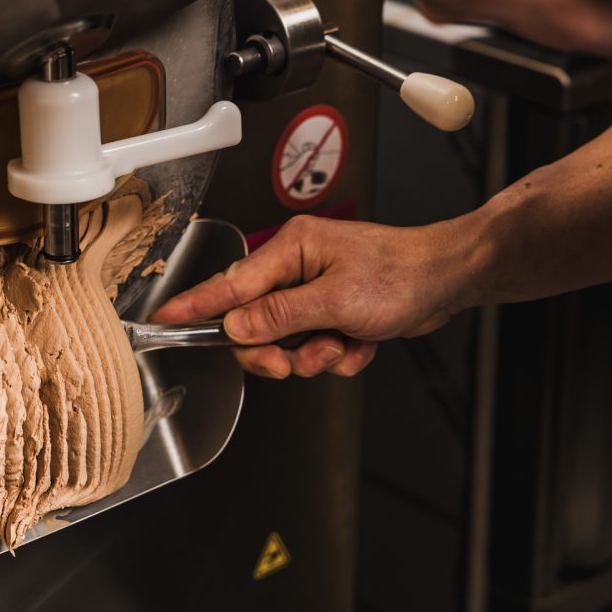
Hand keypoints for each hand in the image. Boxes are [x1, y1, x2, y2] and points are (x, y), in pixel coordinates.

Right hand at [150, 214, 488, 377]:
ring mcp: (314, 291)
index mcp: (290, 250)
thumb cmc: (403, 274)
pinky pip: (316, 347)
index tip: (163, 321)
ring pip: (287, 342)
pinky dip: (338, 354)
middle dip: (278, 350)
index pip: (228, 285)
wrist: (448, 280)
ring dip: (316, 355)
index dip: (194, 307)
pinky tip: (360, 343)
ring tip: (345, 344)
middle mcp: (297, 268)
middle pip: (255, 323)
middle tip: (296, 360)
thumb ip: (280, 316)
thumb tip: (236, 327)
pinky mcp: (332, 310)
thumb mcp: (336, 301)